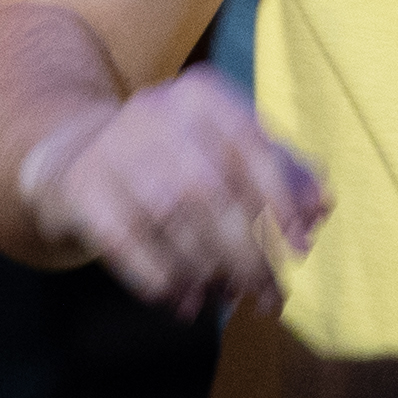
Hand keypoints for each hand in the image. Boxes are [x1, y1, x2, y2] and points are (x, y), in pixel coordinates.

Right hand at [22, 66, 327, 315]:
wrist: (76, 156)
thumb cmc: (173, 157)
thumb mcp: (225, 149)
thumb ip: (278, 173)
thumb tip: (321, 208)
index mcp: (202, 94)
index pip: (253, 147)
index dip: (282, 202)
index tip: (301, 250)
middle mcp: (156, 111)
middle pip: (214, 192)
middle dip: (249, 253)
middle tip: (269, 297)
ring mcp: (113, 148)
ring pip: (173, 219)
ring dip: (210, 270)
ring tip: (231, 299)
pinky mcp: (81, 188)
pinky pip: (127, 243)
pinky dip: (162, 279)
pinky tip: (184, 303)